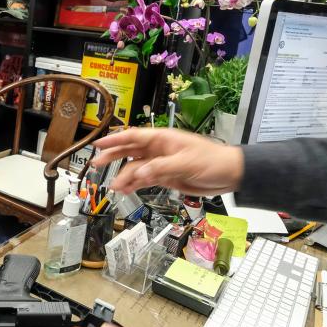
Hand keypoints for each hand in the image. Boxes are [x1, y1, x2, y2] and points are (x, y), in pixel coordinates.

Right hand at [91, 128, 243, 195]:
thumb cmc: (213, 161)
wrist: (229, 175)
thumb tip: (139, 173)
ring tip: (114, 187)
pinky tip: (126, 190)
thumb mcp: (186, 163)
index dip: (114, 139)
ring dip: (125, 177)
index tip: (99, 144)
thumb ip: (161, 168)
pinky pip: (145, 180)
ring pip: (136, 169)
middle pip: (130, 152)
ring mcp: (161, 164)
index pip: (133, 137)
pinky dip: (135, 185)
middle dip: (113, 157)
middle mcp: (159, 150)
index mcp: (163, 139)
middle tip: (96, 164)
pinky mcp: (166, 177)